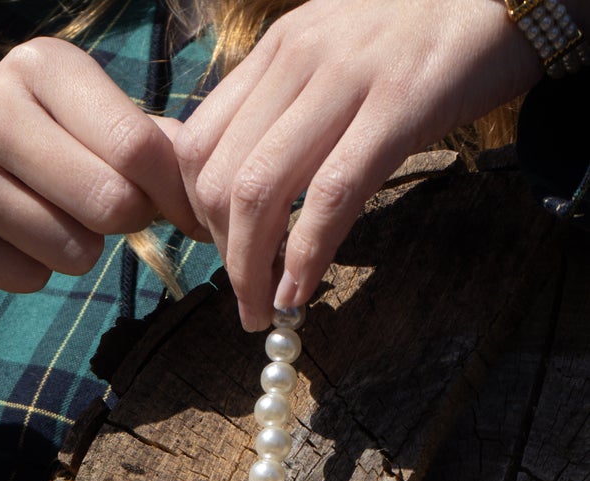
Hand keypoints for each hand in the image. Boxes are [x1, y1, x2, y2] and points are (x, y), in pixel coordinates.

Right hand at [0, 38, 205, 393]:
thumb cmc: (14, 148)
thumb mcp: (73, 120)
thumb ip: (145, 140)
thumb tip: (215, 174)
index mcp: (41, 67)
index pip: (140, 146)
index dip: (173, 194)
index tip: (180, 215)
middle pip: (111, 205)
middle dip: (117, 225)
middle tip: (93, 216)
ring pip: (71, 251)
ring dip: (69, 253)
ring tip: (34, 223)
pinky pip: (26, 279)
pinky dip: (24, 274)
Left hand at [173, 0, 546, 329]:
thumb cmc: (422, 35)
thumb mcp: (336, 51)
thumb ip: (287, 103)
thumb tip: (244, 187)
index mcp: (278, 48)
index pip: (195, 145)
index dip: (192, 214)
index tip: (217, 252)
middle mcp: (300, 58)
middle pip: (218, 178)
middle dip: (221, 255)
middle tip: (244, 295)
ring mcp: (347, 79)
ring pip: (260, 192)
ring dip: (251, 270)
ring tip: (264, 310)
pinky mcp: (398, 106)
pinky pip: (331, 196)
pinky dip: (305, 258)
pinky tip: (300, 293)